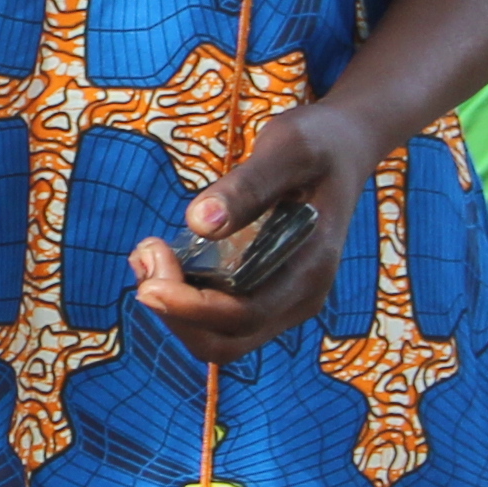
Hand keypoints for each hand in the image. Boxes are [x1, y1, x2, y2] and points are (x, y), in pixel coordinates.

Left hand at [126, 106, 371, 365]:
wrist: (343, 148)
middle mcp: (299, 298)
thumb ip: (247, 186)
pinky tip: (162, 255)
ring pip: (217, 336)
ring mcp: (283, 301)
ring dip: (173, 308)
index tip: (151, 264)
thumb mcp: (287, 149)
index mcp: (310, 270)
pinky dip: (183, 298)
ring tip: (147, 253)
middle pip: (226, 342)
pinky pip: (218, 316)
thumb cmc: (317, 144)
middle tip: (144, 257)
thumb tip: (200, 222)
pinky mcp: (264, 292)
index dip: (189, 305)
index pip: (244, 316)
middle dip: (175, 312)